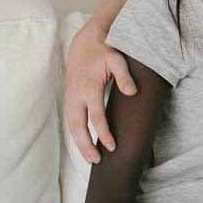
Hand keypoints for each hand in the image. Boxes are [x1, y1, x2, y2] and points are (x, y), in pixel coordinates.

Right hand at [64, 23, 136, 162]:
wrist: (85, 42)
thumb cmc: (104, 51)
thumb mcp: (117, 59)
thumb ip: (124, 76)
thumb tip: (132, 93)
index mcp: (89, 88)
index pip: (96, 117)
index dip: (104, 133)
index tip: (112, 146)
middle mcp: (76, 95)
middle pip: (78, 126)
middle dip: (86, 145)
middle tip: (96, 161)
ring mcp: (70, 97)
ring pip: (71, 125)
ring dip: (79, 143)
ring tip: (90, 158)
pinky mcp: (69, 97)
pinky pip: (71, 120)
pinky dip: (76, 134)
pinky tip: (84, 144)